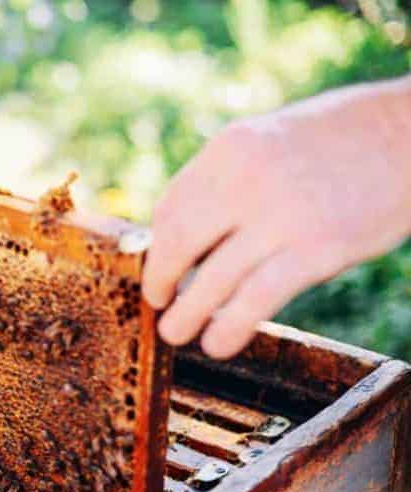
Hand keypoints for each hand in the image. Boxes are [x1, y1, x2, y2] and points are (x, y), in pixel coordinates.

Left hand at [143, 75, 410, 358]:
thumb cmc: (340, 141)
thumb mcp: (271, 143)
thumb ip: (229, 182)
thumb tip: (187, 237)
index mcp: (231, 148)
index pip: (171, 206)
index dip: (156, 246)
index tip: (158, 268)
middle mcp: (248, 179)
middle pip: (178, 243)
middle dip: (160, 280)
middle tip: (158, 304)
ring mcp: (282, 216)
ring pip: (212, 279)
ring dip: (186, 315)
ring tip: (177, 334)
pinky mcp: (317, 250)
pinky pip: (255, 299)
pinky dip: (229, 328)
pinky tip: (218, 343)